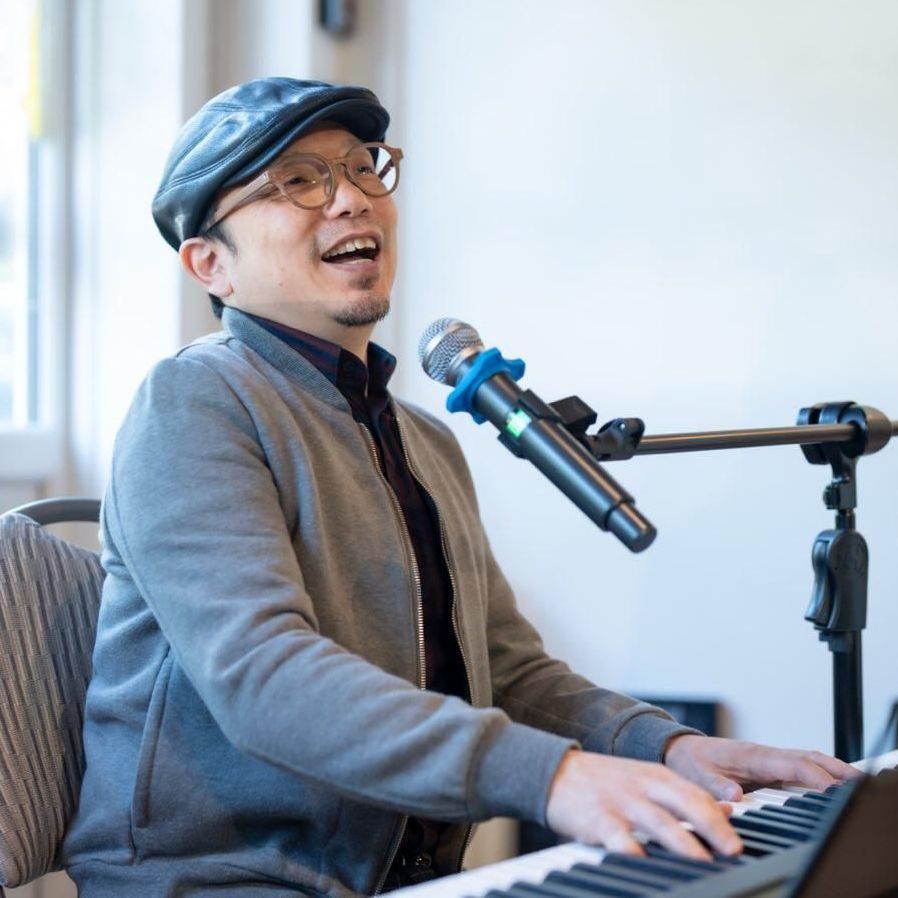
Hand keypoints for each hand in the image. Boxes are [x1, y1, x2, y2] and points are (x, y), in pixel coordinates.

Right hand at [545, 749, 741, 860]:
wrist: (555, 771)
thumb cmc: (605, 782)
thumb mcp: (646, 780)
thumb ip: (683, 795)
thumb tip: (727, 809)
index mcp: (657, 776)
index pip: (697, 795)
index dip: (721, 819)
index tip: (738, 844)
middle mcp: (643, 786)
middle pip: (686, 803)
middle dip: (712, 828)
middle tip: (732, 852)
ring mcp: (621, 802)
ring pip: (660, 823)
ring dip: (685, 846)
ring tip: (704, 865)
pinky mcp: (598, 819)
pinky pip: (620, 838)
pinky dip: (635, 852)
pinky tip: (645, 864)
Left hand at [663, 735, 861, 801]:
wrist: (680, 748)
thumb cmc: (690, 761)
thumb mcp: (696, 775)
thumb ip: (715, 786)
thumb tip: (735, 796)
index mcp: (752, 756)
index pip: (792, 765)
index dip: (815, 778)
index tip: (834, 791)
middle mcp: (764, 754)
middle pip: (808, 758)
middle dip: (836, 769)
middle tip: (860, 783)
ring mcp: (768, 759)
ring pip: (807, 760)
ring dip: (833, 769)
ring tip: (857, 783)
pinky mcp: (768, 765)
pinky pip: (800, 767)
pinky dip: (821, 772)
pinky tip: (834, 784)